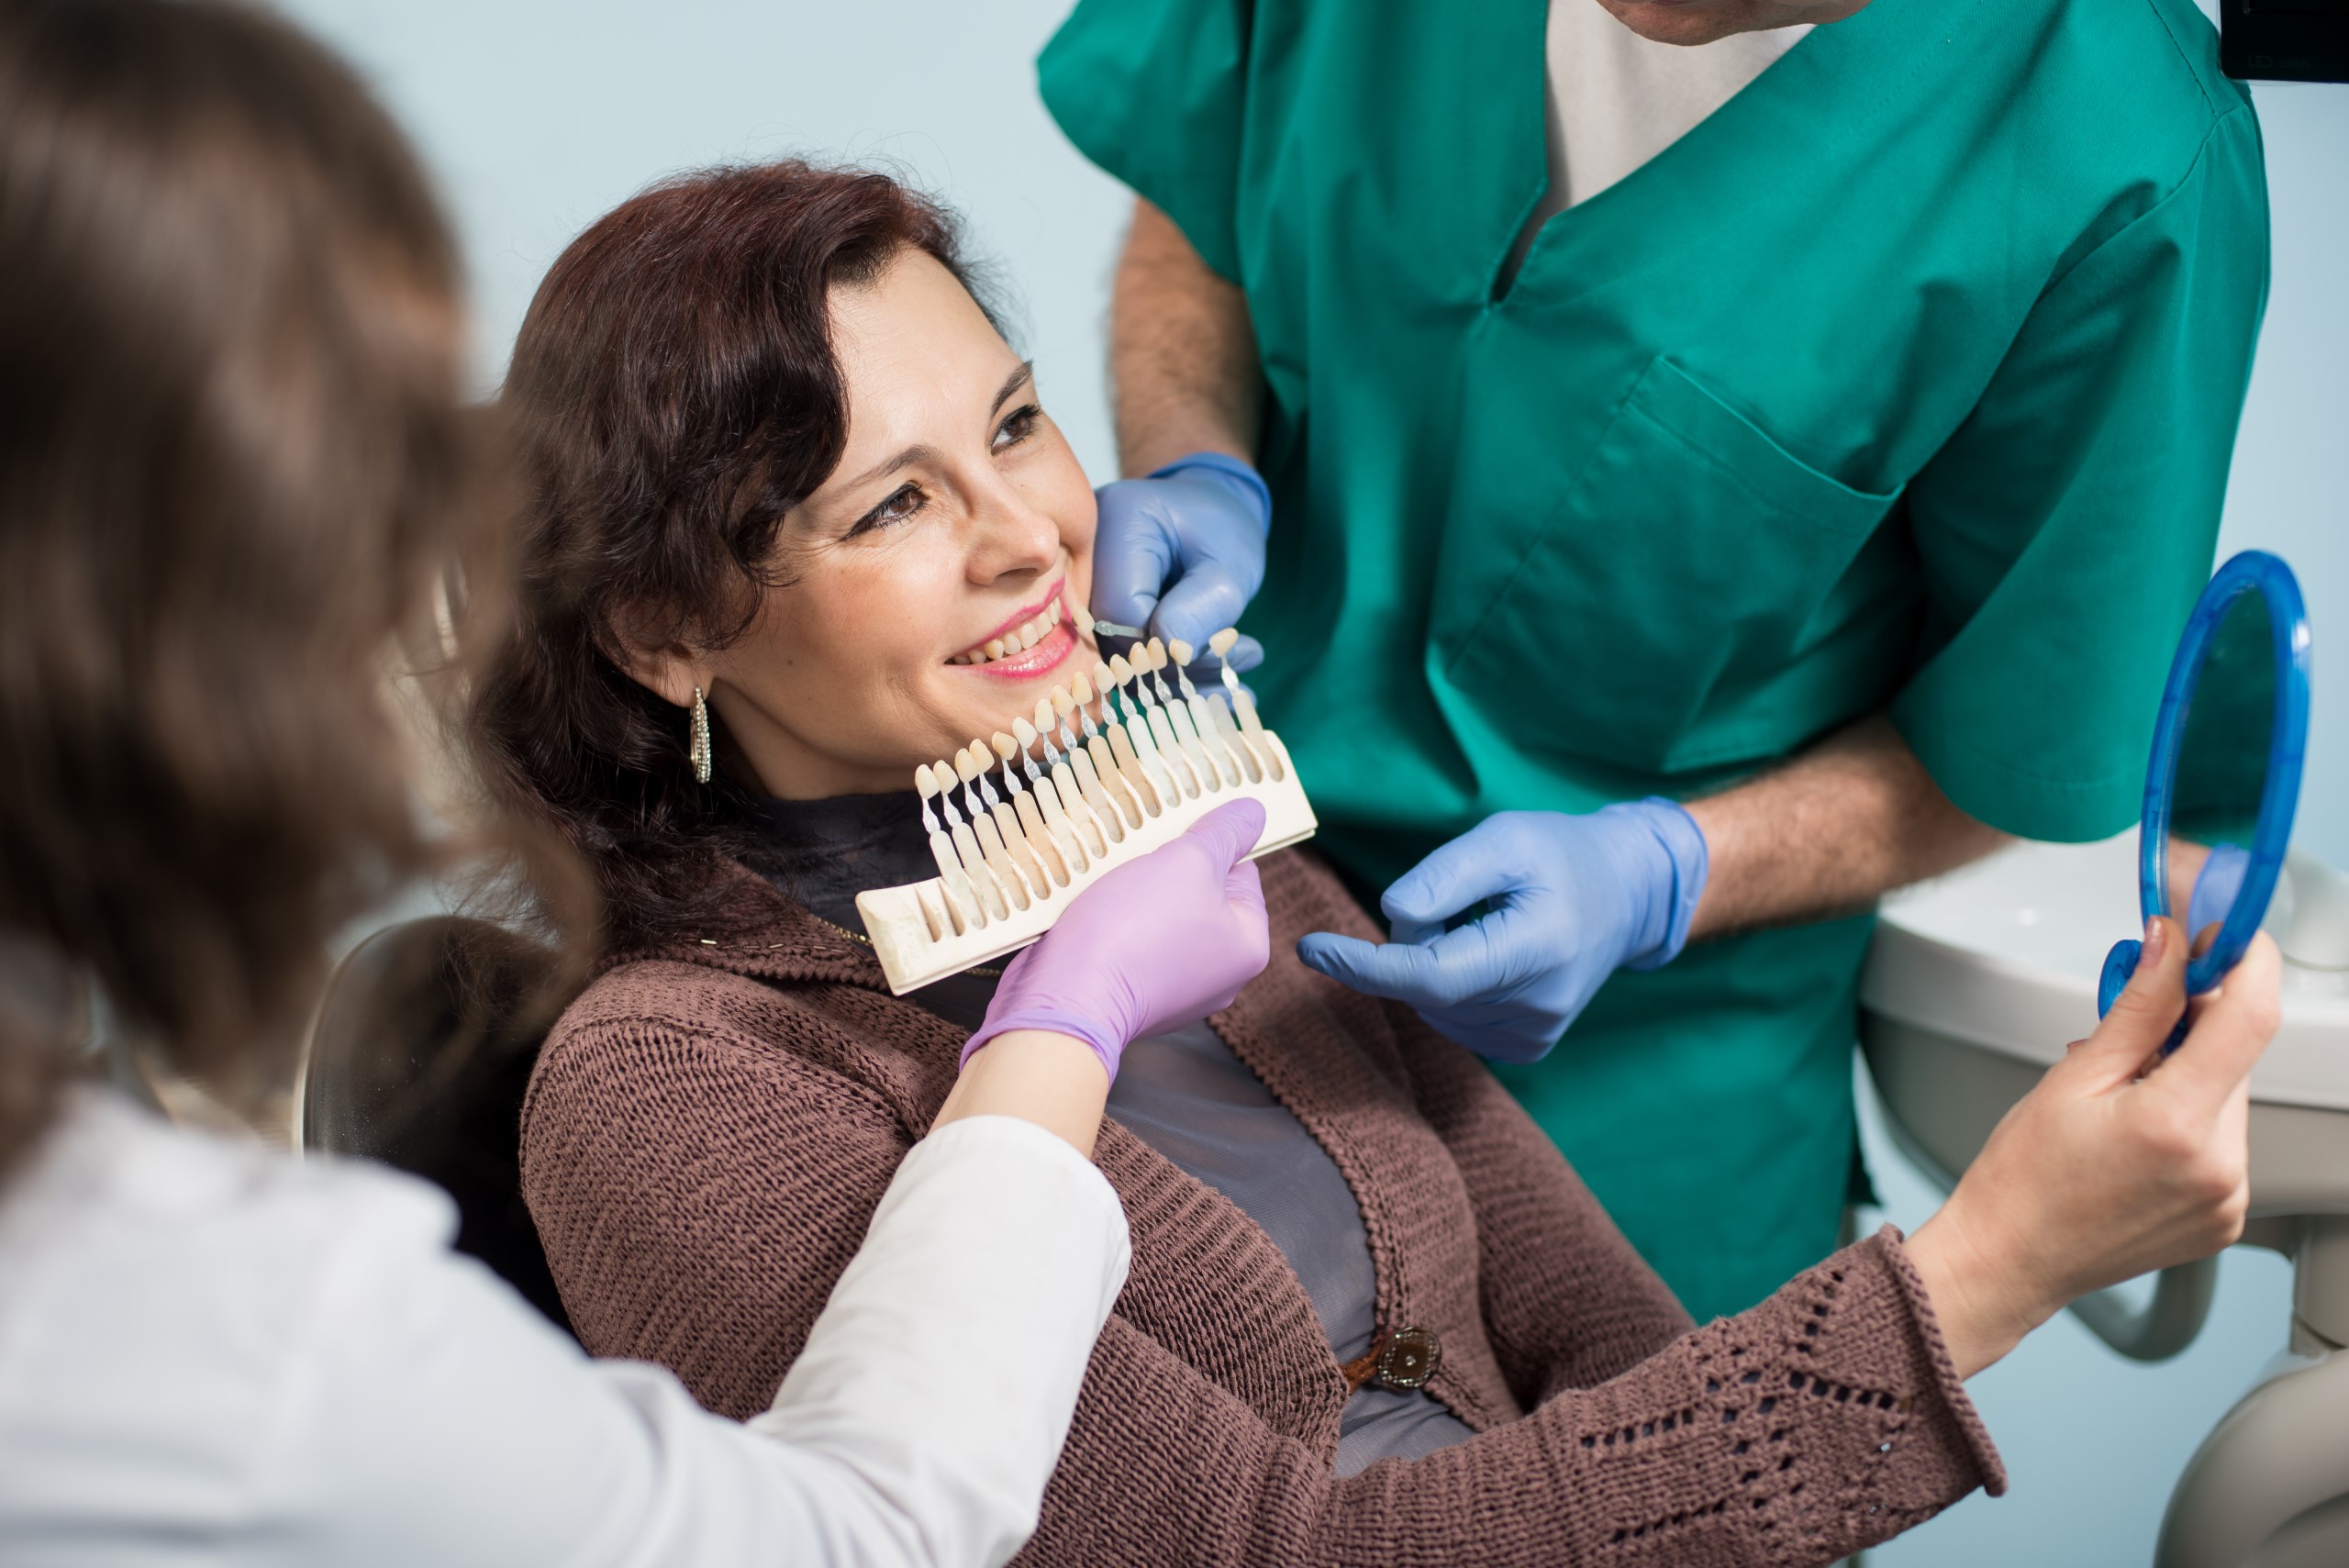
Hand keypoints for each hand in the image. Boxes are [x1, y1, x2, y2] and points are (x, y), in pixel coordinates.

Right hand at [961, 798, 1271, 1079]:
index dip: (1209, 850)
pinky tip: (1095, 913)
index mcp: (1248, 947)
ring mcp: (1174, 989)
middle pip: (1201, 896)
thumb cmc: (1134, 932)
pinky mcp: (1132, 994)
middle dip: (1169, 872)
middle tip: (1142, 862)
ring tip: (1114, 885)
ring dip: (1137, 893)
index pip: (1244, 874)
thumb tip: (1254, 812)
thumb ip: (1225, 834)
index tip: (1175, 843)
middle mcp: (1218, 976)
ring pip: (1161, 917)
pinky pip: (1132, 942)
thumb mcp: (1189, 862)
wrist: (1066, 997)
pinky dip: (1115, 924)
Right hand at [1090, 453, 1269, 672]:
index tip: (1220, 646)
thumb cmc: (1221, 529)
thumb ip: (1204, 606)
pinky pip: (1117, 654)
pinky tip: (1212, 668)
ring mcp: (1080, 581)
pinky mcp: (1090, 607)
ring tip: (1234, 660)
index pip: (1121, 608)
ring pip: (1113, 653)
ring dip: (1174, 674)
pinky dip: (1164, 670)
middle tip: (1235, 660)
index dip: (1165, 643)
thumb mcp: (1231, 563)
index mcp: (1118, 521)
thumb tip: (1174, 654)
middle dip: (1173, 665)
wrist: (1206, 513)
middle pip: (1108, 635)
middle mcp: (1082, 550)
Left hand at [1294, 803, 1708, 1063]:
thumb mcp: (1505, 838)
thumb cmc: (1560, 855)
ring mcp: (1535, 1036)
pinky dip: (1448, 986)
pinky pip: (1452, 1018)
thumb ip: (1446, 874)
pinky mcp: (1527, 1048)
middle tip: (1456, 898)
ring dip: (1432, 963)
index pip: (1433, 976)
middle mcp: (1540, 1007)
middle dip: (1412, 942)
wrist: (1626, 896)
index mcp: (1539, 950)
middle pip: (1425, 987)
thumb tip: (1391, 917)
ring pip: (1432, 1005)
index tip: (1312, 948)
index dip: (1365, 965)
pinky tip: (1488, 953)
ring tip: (1483, 922)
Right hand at [1905, 916, 2280, 1377]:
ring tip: (2120, 1096)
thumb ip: (2137, 1008)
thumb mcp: (2071, 1077)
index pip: (2251, 1016)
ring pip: (2230, 1095)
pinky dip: (2190, 1118)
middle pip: (2237, 1055)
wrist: (2011, 1259)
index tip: (2227, 936)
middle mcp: (2219, 1165)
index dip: (2247, 962)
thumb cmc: (2023, 1179)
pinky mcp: (2227, 1215)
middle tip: (2132, 1024)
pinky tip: (2136, 1134)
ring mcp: (2229, 1196)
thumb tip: (2171, 946)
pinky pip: (2226, 1139)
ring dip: (2190, 1074)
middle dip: (2194, 1025)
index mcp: (2175, 1124)